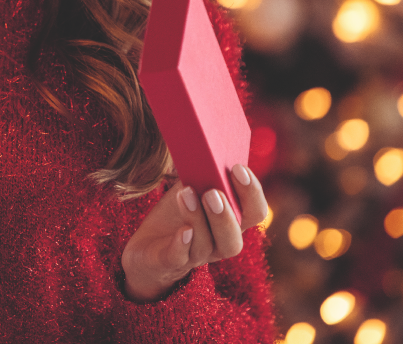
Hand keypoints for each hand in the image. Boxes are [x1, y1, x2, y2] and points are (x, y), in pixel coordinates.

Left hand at [121, 164, 267, 301]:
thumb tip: (202, 140)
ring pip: (207, 245)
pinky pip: (179, 258)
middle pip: (234, 237)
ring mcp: (194, 255)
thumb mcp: (191, 188)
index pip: (255, 212)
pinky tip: (182, 230)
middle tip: (213, 191)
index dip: (251, 192)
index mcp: (231, 222)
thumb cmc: (175, 214)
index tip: (238, 168)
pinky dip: (182, 244)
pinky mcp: (168, 262)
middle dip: (225, 214)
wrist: (148, 248)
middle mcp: (218, 243)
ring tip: (186, 193)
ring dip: (198, 218)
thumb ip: (201, 172)